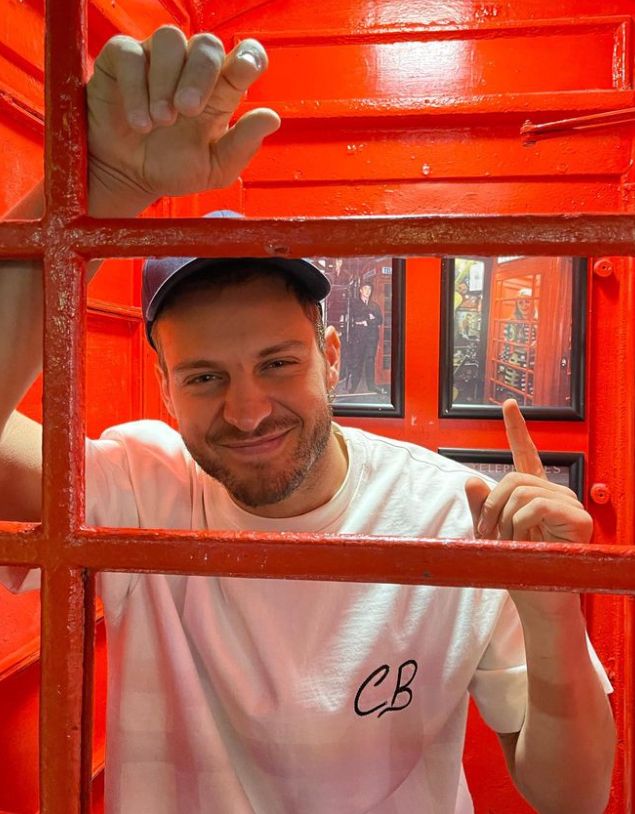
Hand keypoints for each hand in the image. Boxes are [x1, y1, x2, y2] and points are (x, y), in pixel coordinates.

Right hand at [86, 26, 279, 212]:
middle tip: (187, 111)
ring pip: (169, 40)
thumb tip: (272, 118)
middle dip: (199, 76)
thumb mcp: (215, 169)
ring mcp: (156, 60)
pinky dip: (135, 87)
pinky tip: (139, 121)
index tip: (244, 69)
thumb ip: (243, 145)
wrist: (128, 178)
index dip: (249, 55)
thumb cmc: (171, 168)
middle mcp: (191, 69)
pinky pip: (130, 53)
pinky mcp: (122, 60)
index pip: (245, 56)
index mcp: (221, 91)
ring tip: (160, 121)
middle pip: (207, 45)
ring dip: (165, 80)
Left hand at [465, 399, 591, 616]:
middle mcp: (554, 493)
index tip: (508, 404)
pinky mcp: (579, 518)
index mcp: (534, 493)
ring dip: (506, 521)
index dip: (516, 428)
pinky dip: (521, 525)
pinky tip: (527, 541)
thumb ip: (481, 508)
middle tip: (488, 534)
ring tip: (511, 543)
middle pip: (512, 477)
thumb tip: (471, 480)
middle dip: (492, 506)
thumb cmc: (518, 567)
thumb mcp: (490, 535)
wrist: (538, 601)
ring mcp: (569, 504)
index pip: (525, 453)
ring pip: (521, 491)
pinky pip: (537, 505)